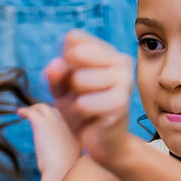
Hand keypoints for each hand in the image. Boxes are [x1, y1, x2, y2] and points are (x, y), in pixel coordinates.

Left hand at [19, 103, 81, 178]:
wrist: (62, 168)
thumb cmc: (66, 169)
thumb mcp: (73, 159)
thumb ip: (70, 153)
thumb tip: (67, 156)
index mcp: (72, 132)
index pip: (62, 120)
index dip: (52, 120)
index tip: (46, 123)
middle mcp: (64, 123)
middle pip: (53, 110)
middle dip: (43, 111)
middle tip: (34, 116)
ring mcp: (53, 121)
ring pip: (42, 107)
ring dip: (33, 109)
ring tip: (24, 113)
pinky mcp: (41, 122)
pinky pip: (31, 111)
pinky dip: (25, 111)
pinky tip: (19, 113)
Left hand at [44, 29, 134, 166]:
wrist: (104, 143)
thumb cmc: (84, 111)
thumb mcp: (62, 89)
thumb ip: (55, 75)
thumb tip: (56, 65)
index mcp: (109, 52)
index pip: (73, 38)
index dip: (64, 60)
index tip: (75, 78)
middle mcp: (122, 62)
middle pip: (76, 53)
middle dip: (69, 78)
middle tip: (81, 94)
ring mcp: (125, 81)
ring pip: (79, 79)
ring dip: (75, 98)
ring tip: (88, 107)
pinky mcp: (121, 103)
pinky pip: (83, 103)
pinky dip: (80, 113)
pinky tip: (93, 118)